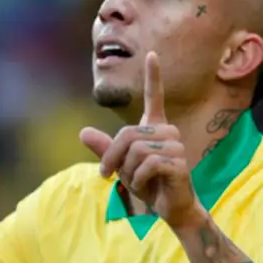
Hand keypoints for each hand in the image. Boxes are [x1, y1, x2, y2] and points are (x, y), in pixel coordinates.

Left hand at [80, 52, 204, 227]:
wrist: (171, 208)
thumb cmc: (148, 184)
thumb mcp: (121, 166)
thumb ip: (105, 149)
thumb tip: (82, 133)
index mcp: (155, 128)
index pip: (155, 97)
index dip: (153, 76)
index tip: (152, 54)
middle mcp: (168, 132)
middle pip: (128, 134)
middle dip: (113, 158)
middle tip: (110, 175)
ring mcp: (176, 146)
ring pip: (136, 151)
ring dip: (128, 172)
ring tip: (137, 182)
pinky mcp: (179, 163)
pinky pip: (147, 165)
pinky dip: (138, 180)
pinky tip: (147, 186)